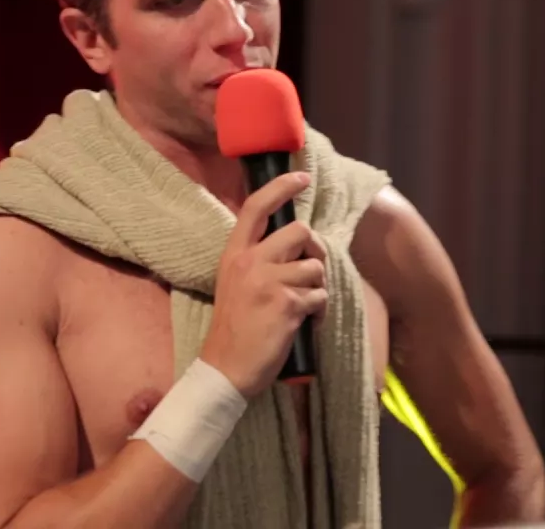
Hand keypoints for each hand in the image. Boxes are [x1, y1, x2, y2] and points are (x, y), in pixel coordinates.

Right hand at [199, 171, 327, 397]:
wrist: (225, 367)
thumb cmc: (233, 327)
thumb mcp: (233, 283)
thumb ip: (256, 259)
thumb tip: (294, 242)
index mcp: (234, 254)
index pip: (256, 208)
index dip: (281, 187)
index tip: (301, 178)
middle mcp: (250, 262)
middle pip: (300, 232)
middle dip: (314, 250)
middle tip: (310, 271)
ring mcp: (268, 282)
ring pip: (315, 267)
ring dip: (317, 287)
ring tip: (302, 305)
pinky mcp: (287, 305)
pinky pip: (319, 296)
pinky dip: (319, 310)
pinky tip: (305, 322)